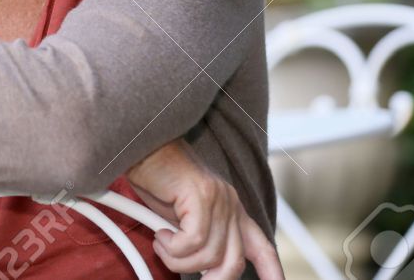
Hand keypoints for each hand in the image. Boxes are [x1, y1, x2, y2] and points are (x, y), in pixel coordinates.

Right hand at [126, 139, 283, 279]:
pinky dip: (172, 248)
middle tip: (182, 268)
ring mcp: (219, 200)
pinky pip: (193, 241)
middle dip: (212, 279)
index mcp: (231, 209)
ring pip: (210, 256)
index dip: (272, 271)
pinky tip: (161, 235)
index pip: (261, 247)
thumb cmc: (155, 179)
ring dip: (178, 260)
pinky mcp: (202, 196)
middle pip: (234, 262)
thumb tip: (199, 268)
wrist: (141, 147)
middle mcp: (230, 204)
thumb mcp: (181, 216)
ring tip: (162, 243)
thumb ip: (197, 237)